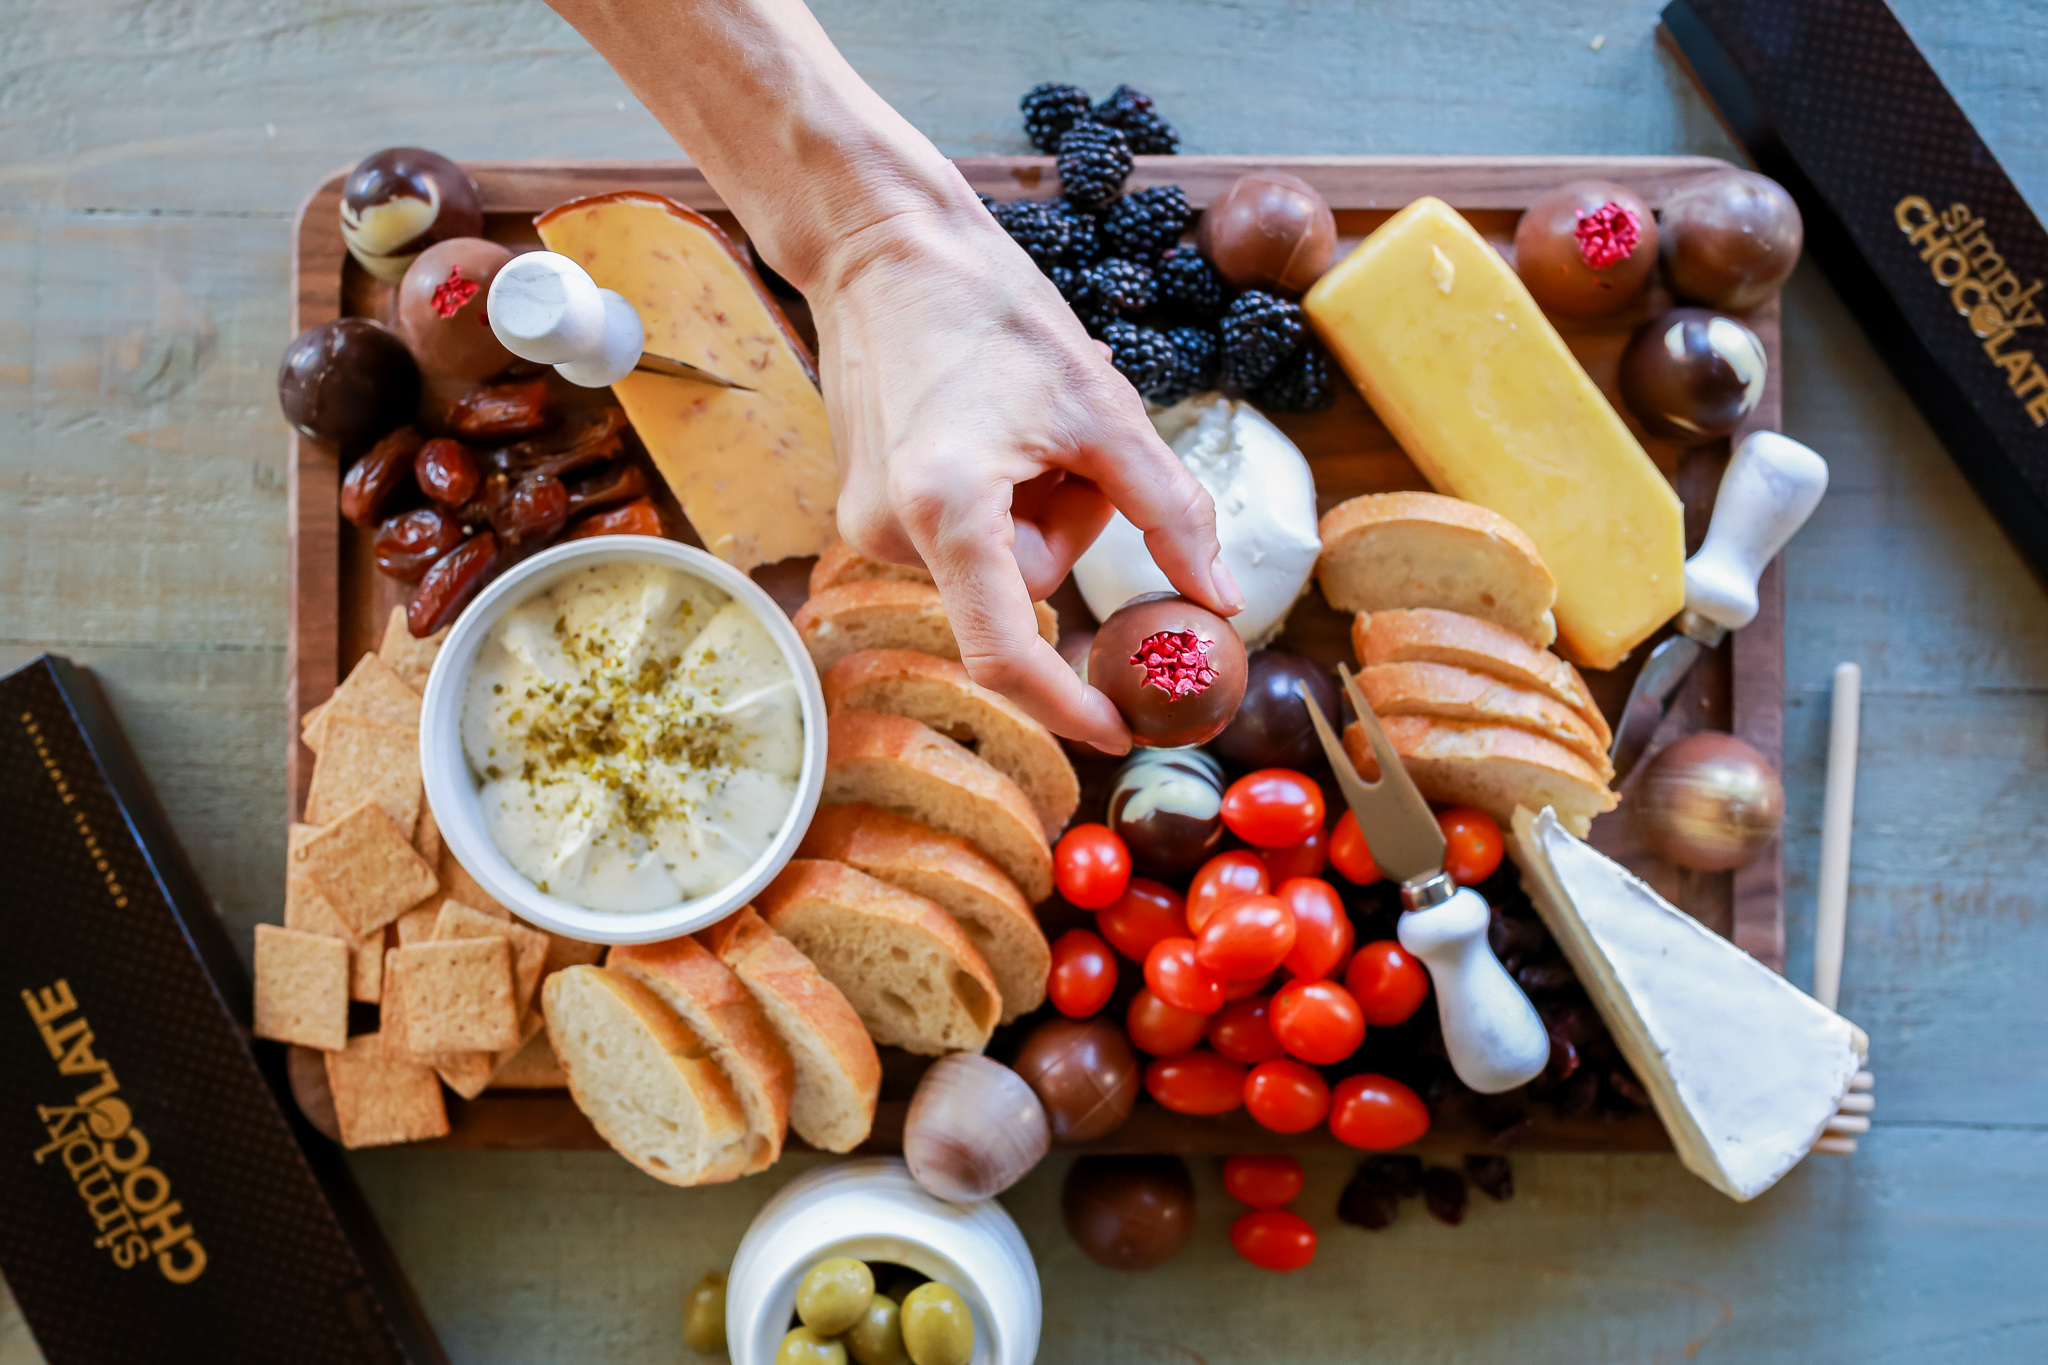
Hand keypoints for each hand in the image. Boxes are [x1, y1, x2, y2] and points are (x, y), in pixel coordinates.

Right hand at [813, 196, 1240, 752]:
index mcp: (947, 512)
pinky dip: (1000, 494)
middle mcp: (891, 533)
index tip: (1120, 731)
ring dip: (1037, 504)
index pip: (1005, 654)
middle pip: (1024, 584)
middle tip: (1075, 444)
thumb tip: (1219, 599)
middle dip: (1072, 526)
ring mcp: (869, 522)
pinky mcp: (865, 505)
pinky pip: (964, 534)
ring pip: (998, 556)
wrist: (877, 246)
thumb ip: (1170, 512)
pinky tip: (993, 423)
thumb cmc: (986, 308)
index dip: (1066, 705)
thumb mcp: (1102, 405)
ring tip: (1023, 419)